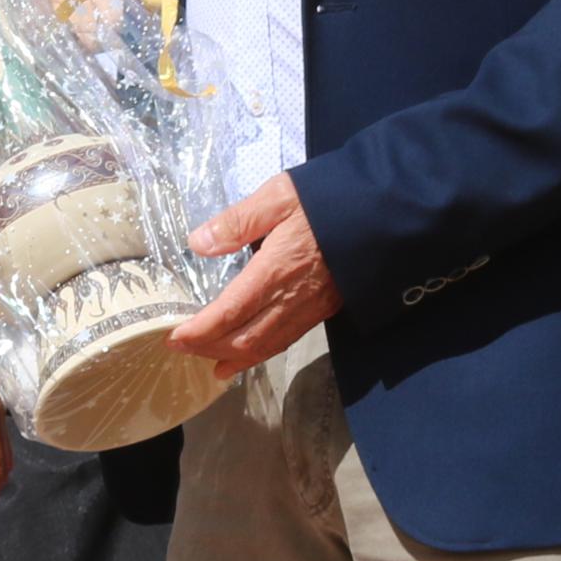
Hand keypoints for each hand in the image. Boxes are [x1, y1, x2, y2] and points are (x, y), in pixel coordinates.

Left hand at [170, 174, 341, 376]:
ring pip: (268, 346)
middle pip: (245, 338)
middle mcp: (293, 298)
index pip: (229, 313)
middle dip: (210, 348)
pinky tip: (250, 355)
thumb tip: (199, 243)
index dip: (200, 331)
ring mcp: (311, 307)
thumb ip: (237, 221)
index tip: (174, 337)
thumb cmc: (329, 199)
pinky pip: (287, 339)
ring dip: (235, 358)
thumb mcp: (278, 196)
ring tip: (210, 364)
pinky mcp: (325, 309)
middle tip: (182, 349)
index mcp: (275, 269)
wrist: (387, 213)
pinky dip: (263, 353)